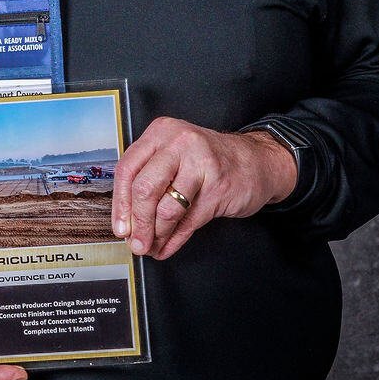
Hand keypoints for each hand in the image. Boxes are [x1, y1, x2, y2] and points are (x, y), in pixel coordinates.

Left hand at [112, 119, 297, 259]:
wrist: (258, 161)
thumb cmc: (209, 160)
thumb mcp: (174, 157)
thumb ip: (149, 180)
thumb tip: (128, 221)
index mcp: (160, 132)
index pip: (127, 169)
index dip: (120, 203)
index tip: (119, 227)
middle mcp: (179, 143)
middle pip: (145, 189)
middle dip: (138, 223)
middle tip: (135, 243)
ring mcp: (201, 164)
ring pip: (168, 208)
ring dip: (157, 234)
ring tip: (152, 246)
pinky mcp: (219, 187)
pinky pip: (189, 221)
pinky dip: (175, 239)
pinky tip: (167, 247)